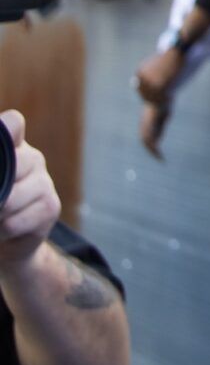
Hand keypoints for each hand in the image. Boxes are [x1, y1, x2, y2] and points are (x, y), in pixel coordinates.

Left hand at [0, 112, 58, 269]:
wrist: (6, 241)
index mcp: (12, 146)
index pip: (13, 124)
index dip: (4, 131)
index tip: (0, 148)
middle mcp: (32, 159)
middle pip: (11, 165)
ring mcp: (44, 182)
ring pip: (9, 199)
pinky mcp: (50, 207)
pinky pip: (15, 221)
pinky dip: (1, 231)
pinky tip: (3, 230)